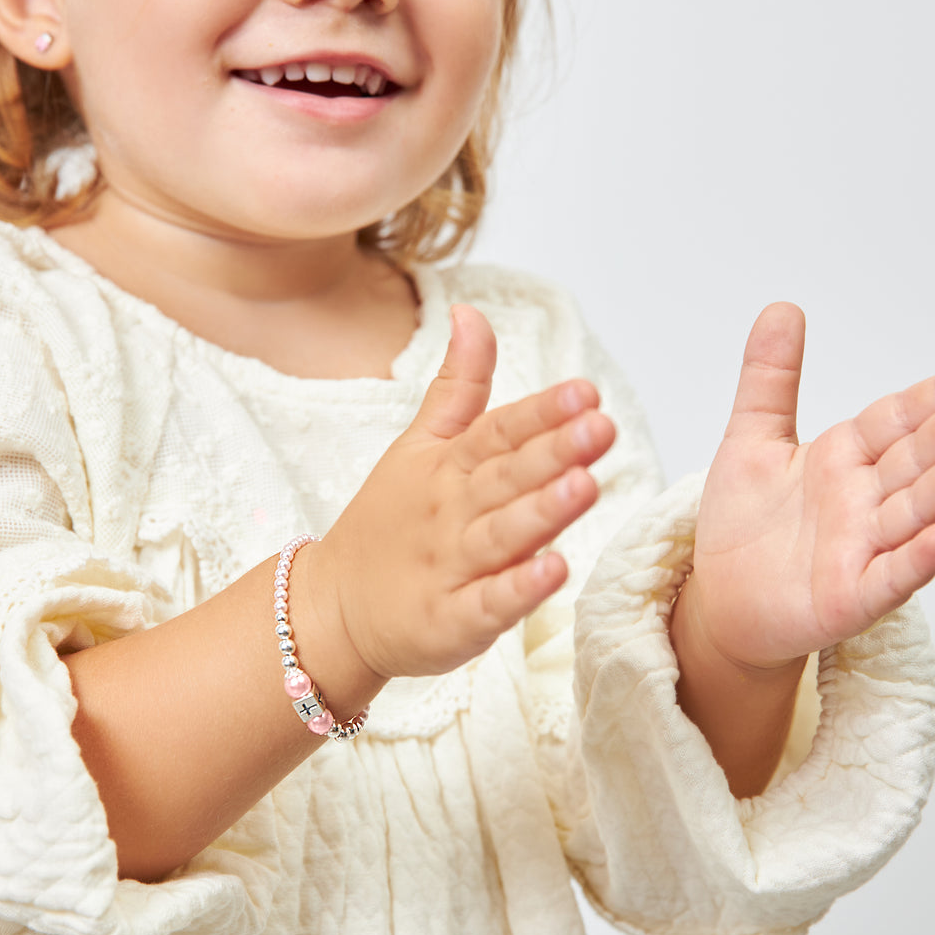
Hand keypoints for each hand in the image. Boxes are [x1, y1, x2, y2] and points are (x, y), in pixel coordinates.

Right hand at [307, 305, 615, 678]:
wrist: (335, 606)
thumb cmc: (391, 521)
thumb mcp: (419, 446)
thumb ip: (457, 386)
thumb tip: (472, 312)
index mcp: (449, 468)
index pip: (498, 432)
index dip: (541, 412)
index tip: (584, 391)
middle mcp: (452, 512)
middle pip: (506, 478)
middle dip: (553, 451)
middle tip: (599, 426)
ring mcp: (450, 568)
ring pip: (501, 536)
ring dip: (542, 512)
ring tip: (583, 485)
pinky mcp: (450, 621)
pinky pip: (487, 605)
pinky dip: (518, 590)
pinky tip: (554, 569)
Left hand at [687, 302, 934, 670]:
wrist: (722, 598)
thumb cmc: (743, 524)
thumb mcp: (750, 440)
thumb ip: (770, 379)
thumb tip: (782, 308)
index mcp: (844, 459)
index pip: (898, 420)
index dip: (933, 397)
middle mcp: (864, 501)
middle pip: (918, 459)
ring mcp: (864, 549)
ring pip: (916, 510)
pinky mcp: (851, 597)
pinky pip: (890, 576)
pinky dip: (917, 558)